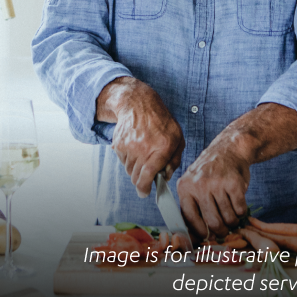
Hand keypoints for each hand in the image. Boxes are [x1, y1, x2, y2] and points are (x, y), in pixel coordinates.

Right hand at [96, 77, 184, 197]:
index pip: (148, 175)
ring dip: (135, 168)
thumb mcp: (177, 137)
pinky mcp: (119, 144)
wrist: (139, 104)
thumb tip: (166, 176)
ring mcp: (130, 146)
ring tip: (143, 154)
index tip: (144, 192)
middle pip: (136, 177)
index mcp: (163, 147)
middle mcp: (145, 147)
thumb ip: (175, 159)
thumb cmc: (161, 121)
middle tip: (146, 175)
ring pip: (129, 170)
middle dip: (141, 180)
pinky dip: (128, 159)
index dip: (144, 188)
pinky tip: (135, 147)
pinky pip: (122, 161)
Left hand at [177, 136, 249, 238]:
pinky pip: (240, 208)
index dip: (199, 232)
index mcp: (185, 187)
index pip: (189, 219)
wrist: (230, 148)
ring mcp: (217, 183)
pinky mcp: (234, 183)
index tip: (206, 237)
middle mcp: (199, 185)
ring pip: (227, 217)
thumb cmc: (211, 171)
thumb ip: (192, 206)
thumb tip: (194, 237)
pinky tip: (238, 204)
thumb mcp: (194, 183)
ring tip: (232, 216)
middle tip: (224, 231)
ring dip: (232, 221)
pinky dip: (241, 211)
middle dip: (220, 231)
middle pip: (212, 222)